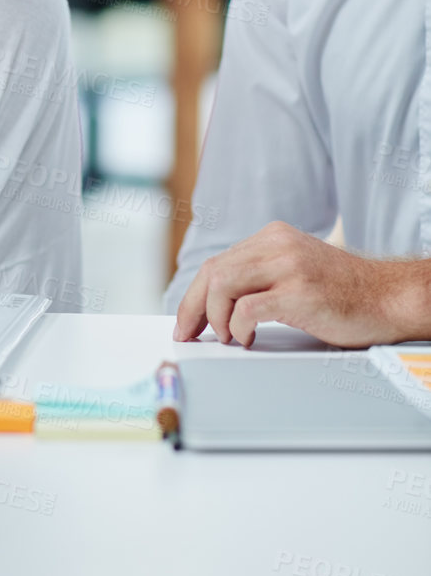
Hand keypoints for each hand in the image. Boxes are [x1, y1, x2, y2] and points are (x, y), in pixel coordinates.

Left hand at [174, 223, 428, 347]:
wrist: (390, 297)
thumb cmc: (345, 293)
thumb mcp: (296, 271)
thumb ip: (262, 276)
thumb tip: (218, 304)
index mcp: (273, 237)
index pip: (217, 263)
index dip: (194, 295)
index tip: (186, 321)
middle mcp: (277, 245)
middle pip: (213, 272)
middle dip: (193, 308)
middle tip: (189, 334)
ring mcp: (288, 266)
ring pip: (223, 285)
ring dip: (215, 317)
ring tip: (228, 337)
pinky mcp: (299, 292)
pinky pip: (247, 308)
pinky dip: (237, 327)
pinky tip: (247, 338)